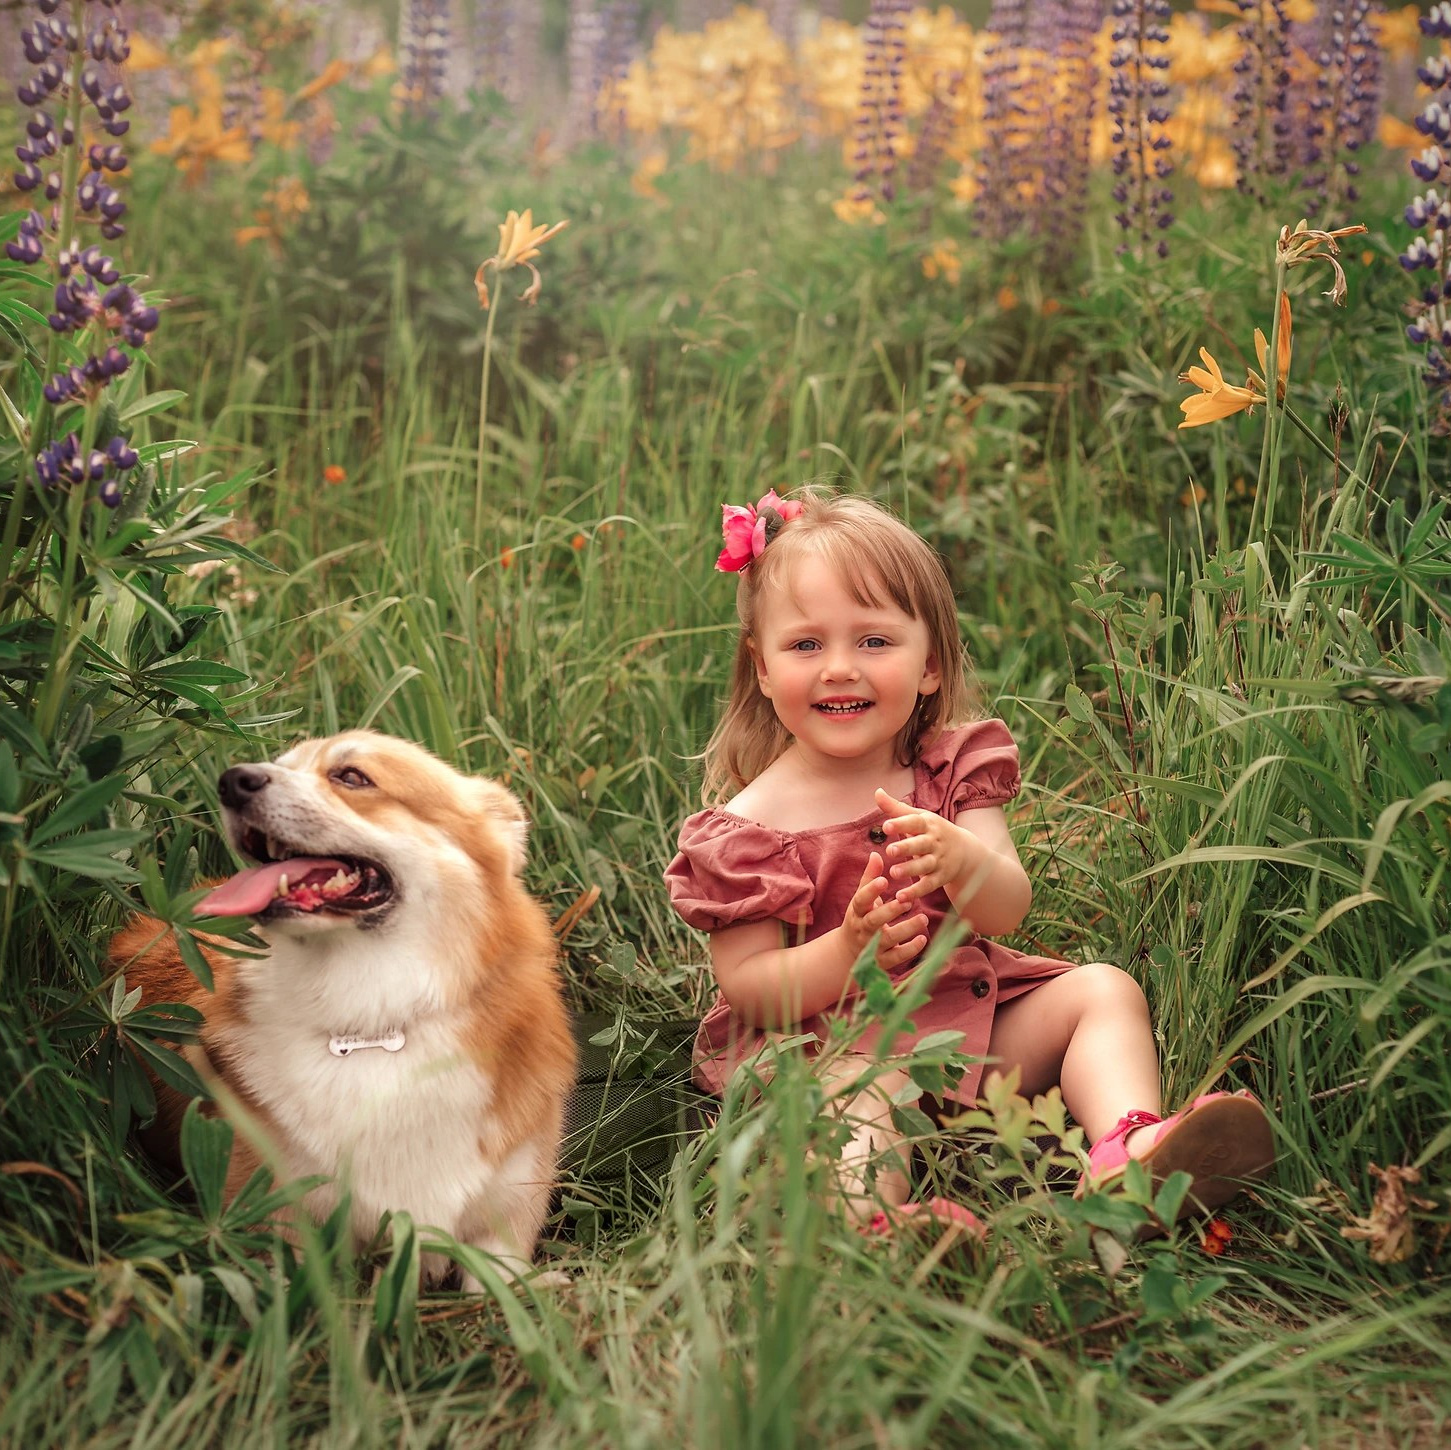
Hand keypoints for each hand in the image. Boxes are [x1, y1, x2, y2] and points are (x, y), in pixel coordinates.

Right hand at [842, 851, 928, 971]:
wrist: (848, 953)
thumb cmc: (860, 919)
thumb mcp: (861, 900)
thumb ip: (869, 878)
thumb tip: (876, 853)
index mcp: (856, 912)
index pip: (860, 900)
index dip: (870, 891)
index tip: (884, 880)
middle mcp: (863, 930)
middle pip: (874, 921)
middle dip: (890, 911)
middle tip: (907, 901)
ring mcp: (872, 947)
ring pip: (888, 939)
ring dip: (906, 929)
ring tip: (923, 918)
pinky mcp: (882, 962)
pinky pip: (896, 958)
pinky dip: (910, 949)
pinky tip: (923, 939)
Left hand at [874, 788, 978, 903]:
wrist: (966, 851)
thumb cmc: (933, 831)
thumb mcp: (919, 817)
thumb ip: (896, 808)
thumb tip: (877, 791)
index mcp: (928, 824)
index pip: (914, 823)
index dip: (901, 824)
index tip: (886, 826)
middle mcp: (934, 842)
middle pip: (920, 844)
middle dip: (906, 847)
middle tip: (890, 851)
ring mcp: (939, 860)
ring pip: (924, 866)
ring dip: (910, 870)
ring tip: (894, 873)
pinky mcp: (940, 878)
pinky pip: (928, 886)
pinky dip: (916, 892)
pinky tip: (901, 898)